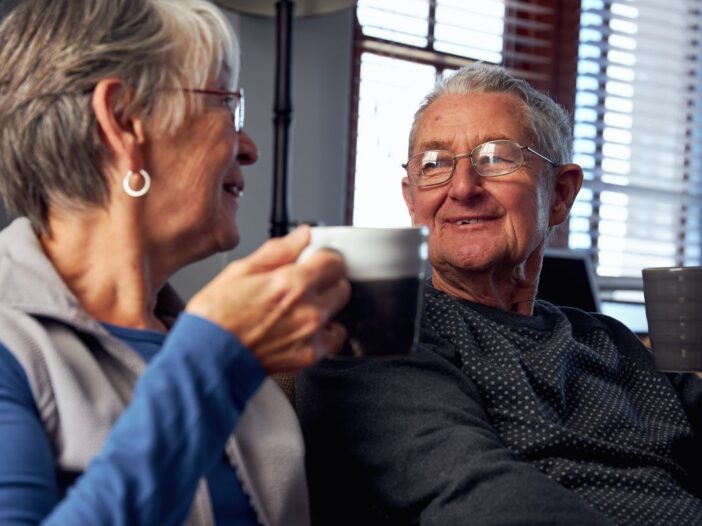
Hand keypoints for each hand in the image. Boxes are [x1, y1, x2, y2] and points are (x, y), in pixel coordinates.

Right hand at [186, 226, 349, 372]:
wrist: (206, 359)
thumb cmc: (215, 318)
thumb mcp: (240, 271)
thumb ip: (278, 251)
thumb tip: (301, 236)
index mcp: (292, 283)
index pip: (334, 261)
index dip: (323, 258)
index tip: (314, 261)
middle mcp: (307, 310)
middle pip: (342, 286)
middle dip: (327, 282)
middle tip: (305, 285)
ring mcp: (311, 335)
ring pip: (339, 313)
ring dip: (325, 309)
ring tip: (299, 310)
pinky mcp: (309, 356)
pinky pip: (331, 339)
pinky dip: (322, 334)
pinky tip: (301, 330)